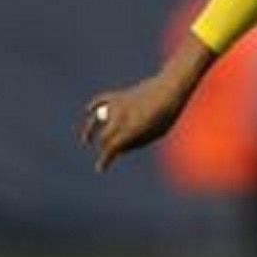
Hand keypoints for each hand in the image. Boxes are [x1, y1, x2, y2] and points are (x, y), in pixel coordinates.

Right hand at [80, 39, 214, 170]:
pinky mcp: (118, 95)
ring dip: (89, 131)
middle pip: (104, 137)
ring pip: (96, 119)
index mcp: (133, 128)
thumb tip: (119, 151)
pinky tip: (88, 111)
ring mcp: (118, 104)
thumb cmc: (167, 114)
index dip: (105, 160)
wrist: (170, 87)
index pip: (112, 147)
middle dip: (104, 148)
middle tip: (107, 154)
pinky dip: (93, 106)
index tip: (100, 169)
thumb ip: (137, 143)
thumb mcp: (156, 133)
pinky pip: (100, 100)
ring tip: (86, 141)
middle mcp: (122, 116)